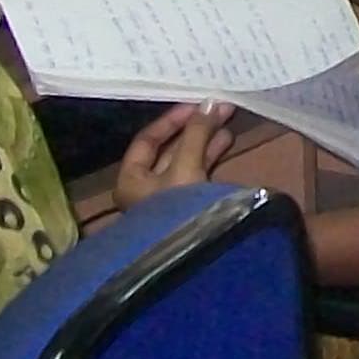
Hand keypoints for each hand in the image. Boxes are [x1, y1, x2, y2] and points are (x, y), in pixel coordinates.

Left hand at [113, 103, 236, 207]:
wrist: (193, 256)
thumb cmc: (177, 206)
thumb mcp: (186, 165)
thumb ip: (197, 133)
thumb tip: (212, 102)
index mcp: (131, 180)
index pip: (147, 140)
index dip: (171, 120)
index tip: (196, 105)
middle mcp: (145, 190)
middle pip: (169, 150)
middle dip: (194, 129)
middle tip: (219, 109)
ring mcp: (168, 200)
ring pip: (187, 162)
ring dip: (206, 141)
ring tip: (228, 123)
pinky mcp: (189, 207)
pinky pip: (198, 175)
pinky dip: (211, 159)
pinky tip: (227, 144)